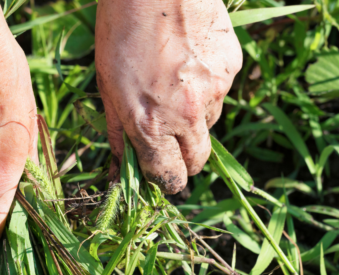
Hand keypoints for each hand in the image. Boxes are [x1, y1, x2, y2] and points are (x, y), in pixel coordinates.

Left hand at [95, 0, 241, 193]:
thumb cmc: (120, 29)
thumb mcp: (106, 85)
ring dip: (195, 118)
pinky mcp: (231, 68)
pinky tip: (189, 60)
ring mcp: (214, 91)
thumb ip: (118, 130)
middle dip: (184, 160)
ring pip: (209, 124)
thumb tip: (119, 167)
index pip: (169, 178)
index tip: (161, 175)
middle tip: (170, 141)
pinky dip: (207, 86)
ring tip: (174, 83)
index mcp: (151, 124)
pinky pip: (221, 91)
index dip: (165, 181)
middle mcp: (187, 115)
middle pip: (197, 162)